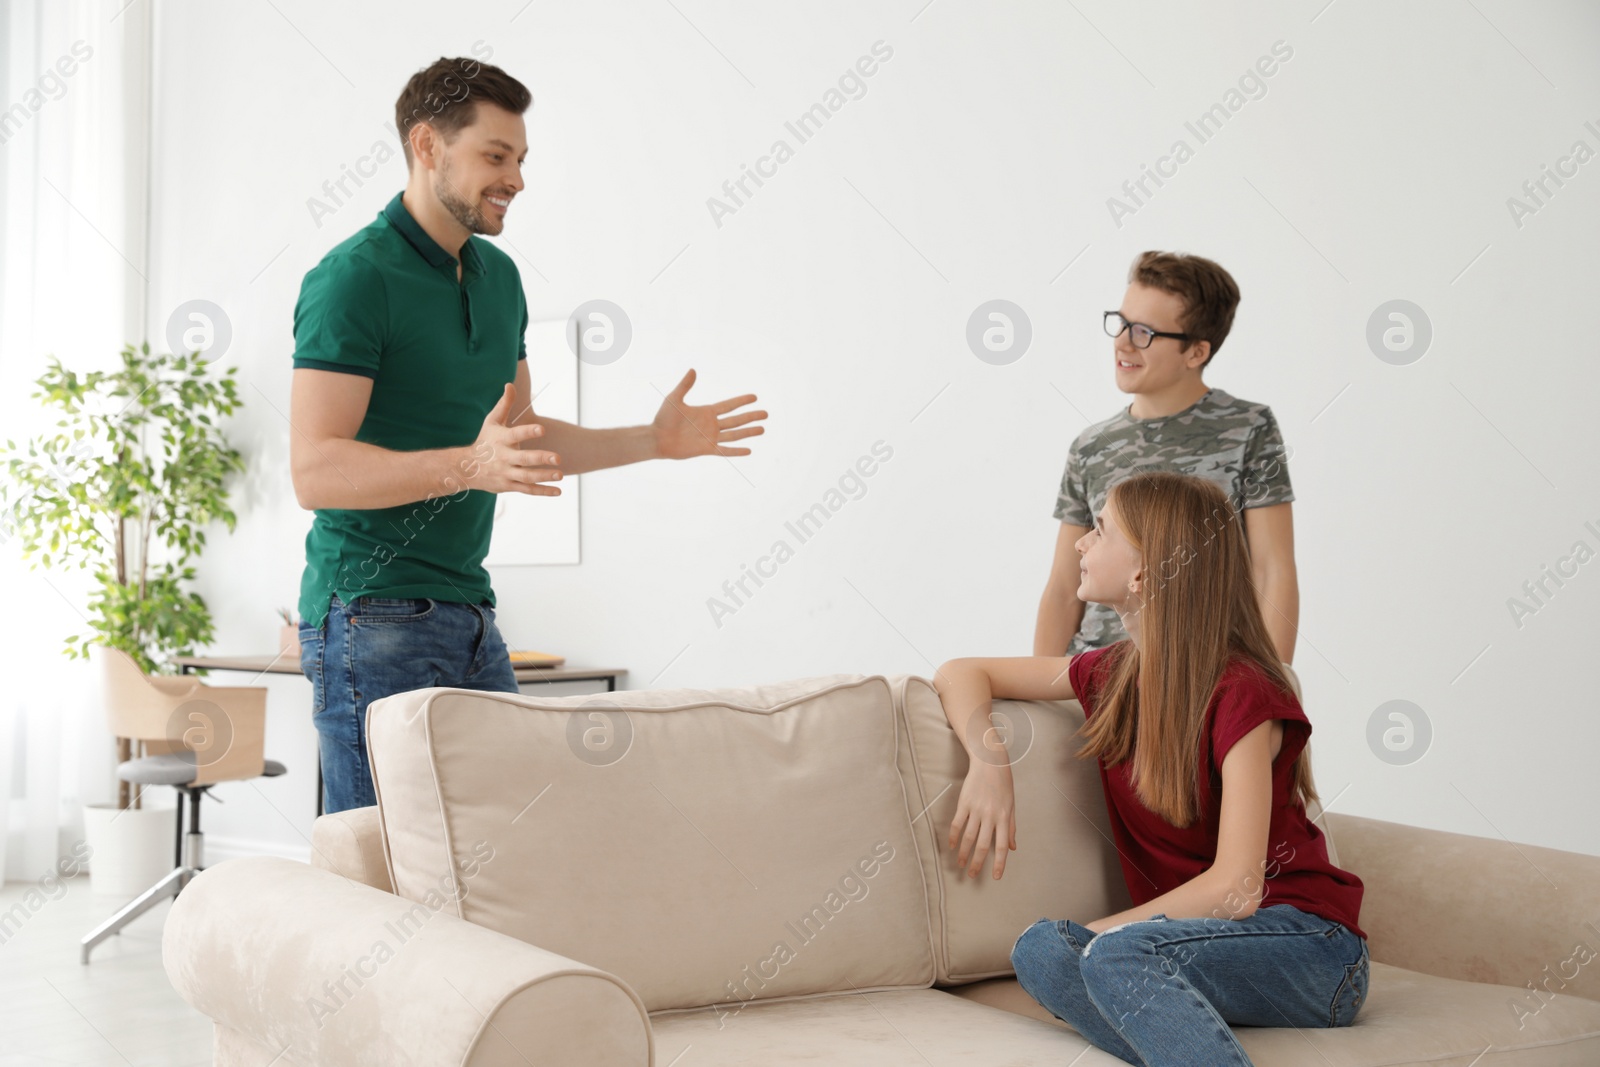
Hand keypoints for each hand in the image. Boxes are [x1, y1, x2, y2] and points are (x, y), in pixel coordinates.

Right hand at [463, 385, 563, 495]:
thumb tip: (510, 385)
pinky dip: (542, 491)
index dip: (528, 432)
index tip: (542, 429)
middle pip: (523, 459)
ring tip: (560, 474)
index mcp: (501, 440)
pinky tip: (558, 491)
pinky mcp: (509, 486)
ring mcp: (506, 473)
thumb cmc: (485, 440)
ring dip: (544, 476)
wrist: (466, 468)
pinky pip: (527, 490)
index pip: (515, 434)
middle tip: (558, 458)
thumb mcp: (492, 421)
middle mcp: (503, 457)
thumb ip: (504, 405)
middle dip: (540, 459)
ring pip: (526, 477)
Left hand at [652, 369, 766, 459]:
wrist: (657, 438)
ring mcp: (710, 437)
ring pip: (735, 434)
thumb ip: (685, 385)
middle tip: (766, 414)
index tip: (755, 397)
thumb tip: (693, 370)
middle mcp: (711, 424)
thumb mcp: (674, 399)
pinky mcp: (706, 449)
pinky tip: (749, 450)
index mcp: (706, 412)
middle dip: (751, 416)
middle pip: (736, 420)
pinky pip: (725, 450)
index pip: (729, 405)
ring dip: (749, 432)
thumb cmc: (663, 418)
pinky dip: (736, 451)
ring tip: (763, 429)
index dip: (742, 401)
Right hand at [949, 762, 1017, 879]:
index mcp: (1004, 818)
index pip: (1002, 846)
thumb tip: (1013, 848)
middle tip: (972, 875)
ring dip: (963, 853)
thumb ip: (1011, 828)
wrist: (991, 763)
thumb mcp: (1011, 806)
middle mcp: (990, 816)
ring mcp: (976, 809)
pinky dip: (954, 837)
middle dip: (977, 863)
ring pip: (968, 837)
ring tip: (960, 864)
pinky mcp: (964, 802)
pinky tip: (952, 846)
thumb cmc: (1003, 785)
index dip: (999, 863)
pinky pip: (958, 823)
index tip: (996, 877)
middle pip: (982, 845)